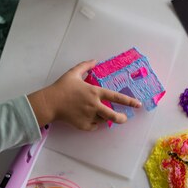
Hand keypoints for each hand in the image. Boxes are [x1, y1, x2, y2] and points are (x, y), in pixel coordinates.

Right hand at [27, 60, 141, 130]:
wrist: (50, 103)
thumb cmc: (62, 87)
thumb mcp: (73, 73)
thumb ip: (85, 66)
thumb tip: (95, 60)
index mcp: (95, 92)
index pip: (116, 97)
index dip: (129, 101)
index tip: (138, 104)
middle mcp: (94, 105)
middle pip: (113, 116)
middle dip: (122, 118)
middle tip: (124, 118)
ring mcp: (89, 116)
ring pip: (102, 120)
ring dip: (103, 118)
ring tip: (99, 114)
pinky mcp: (83, 125)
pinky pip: (93, 126)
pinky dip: (93, 124)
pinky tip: (88, 119)